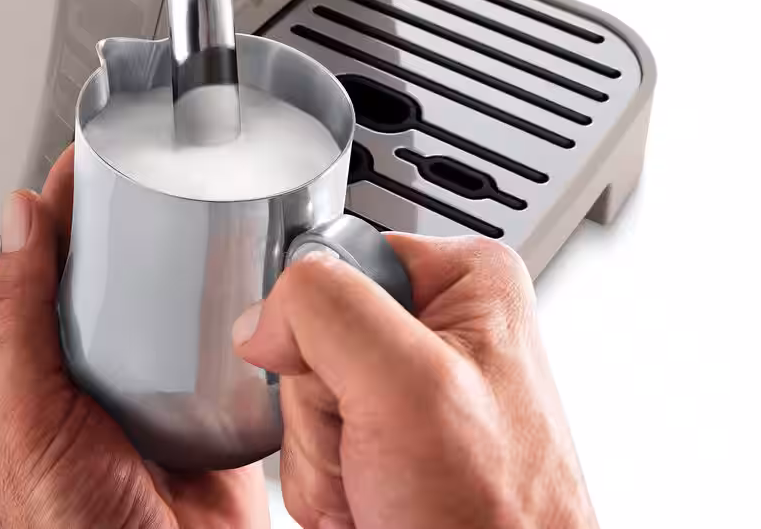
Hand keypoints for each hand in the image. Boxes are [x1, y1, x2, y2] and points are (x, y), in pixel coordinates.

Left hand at [0, 146, 269, 528]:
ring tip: (224, 211)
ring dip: (199, 257)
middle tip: (170, 171)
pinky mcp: (217, 397)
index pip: (58, 255)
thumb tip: (17, 218)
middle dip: (143, 215)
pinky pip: (231, 337)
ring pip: (182, 296)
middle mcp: (110, 359)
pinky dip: (242, 306)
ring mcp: (165, 376)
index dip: (73, 199)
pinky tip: (256, 282)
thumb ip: (16, 321)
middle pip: (126, 267)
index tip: (98, 151)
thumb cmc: (71, 522)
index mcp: (53, 356)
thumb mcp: (25, 417)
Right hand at [234, 235, 598, 528]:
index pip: (339, 258)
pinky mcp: (390, 437)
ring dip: (323, 453)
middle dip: (324, 405)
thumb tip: (263, 314)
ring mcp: (411, 388)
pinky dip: (329, 481)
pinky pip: (314, 440)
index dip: (320, 323)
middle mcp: (440, 328)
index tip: (348, 377)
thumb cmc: (497, 517)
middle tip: (373, 446)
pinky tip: (374, 497)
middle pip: (316, 332)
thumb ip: (326, 311)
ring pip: (307, 394)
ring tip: (380, 480)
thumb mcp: (407, 385)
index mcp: (464, 283)